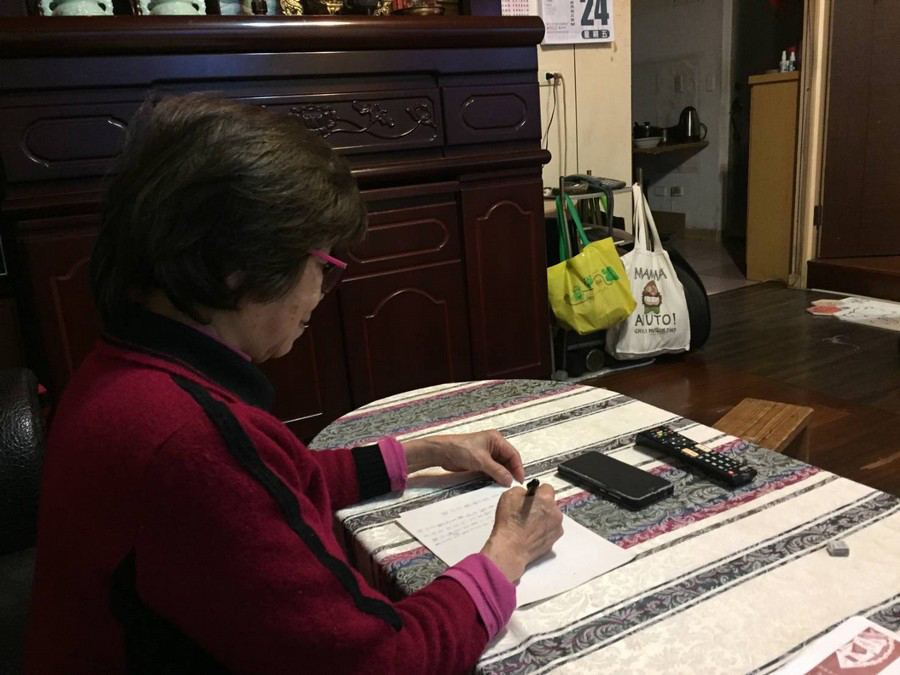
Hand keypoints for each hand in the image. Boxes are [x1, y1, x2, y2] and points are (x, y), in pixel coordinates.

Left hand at [402, 431, 524, 485]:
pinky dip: (495, 476)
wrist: (442, 452)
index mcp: (496, 440)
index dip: (518, 467)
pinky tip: (497, 484)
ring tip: (506, 486)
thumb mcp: (481, 461)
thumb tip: (509, 480)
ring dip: (503, 475)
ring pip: (500, 466)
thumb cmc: (461, 449)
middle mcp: (494, 446)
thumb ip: (497, 471)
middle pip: (508, 460)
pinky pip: (492, 470)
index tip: (519, 480)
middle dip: (511, 472)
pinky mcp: (480, 462)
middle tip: (513, 485)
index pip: (513, 454)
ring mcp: (487, 454)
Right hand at [479, 484, 563, 581]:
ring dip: (544, 518)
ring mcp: (557, 528)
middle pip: (550, 504)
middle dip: (541, 506)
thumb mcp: (509, 496)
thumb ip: (522, 491)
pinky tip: (532, 533)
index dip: (537, 492)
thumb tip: (527, 494)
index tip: (531, 497)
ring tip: (529, 525)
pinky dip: (543, 530)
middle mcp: (555, 512)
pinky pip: (551, 530)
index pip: (546, 488)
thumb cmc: (509, 523)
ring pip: (551, 517)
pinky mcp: (554, 540)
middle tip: (528, 512)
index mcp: (546, 499)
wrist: (511, 548)